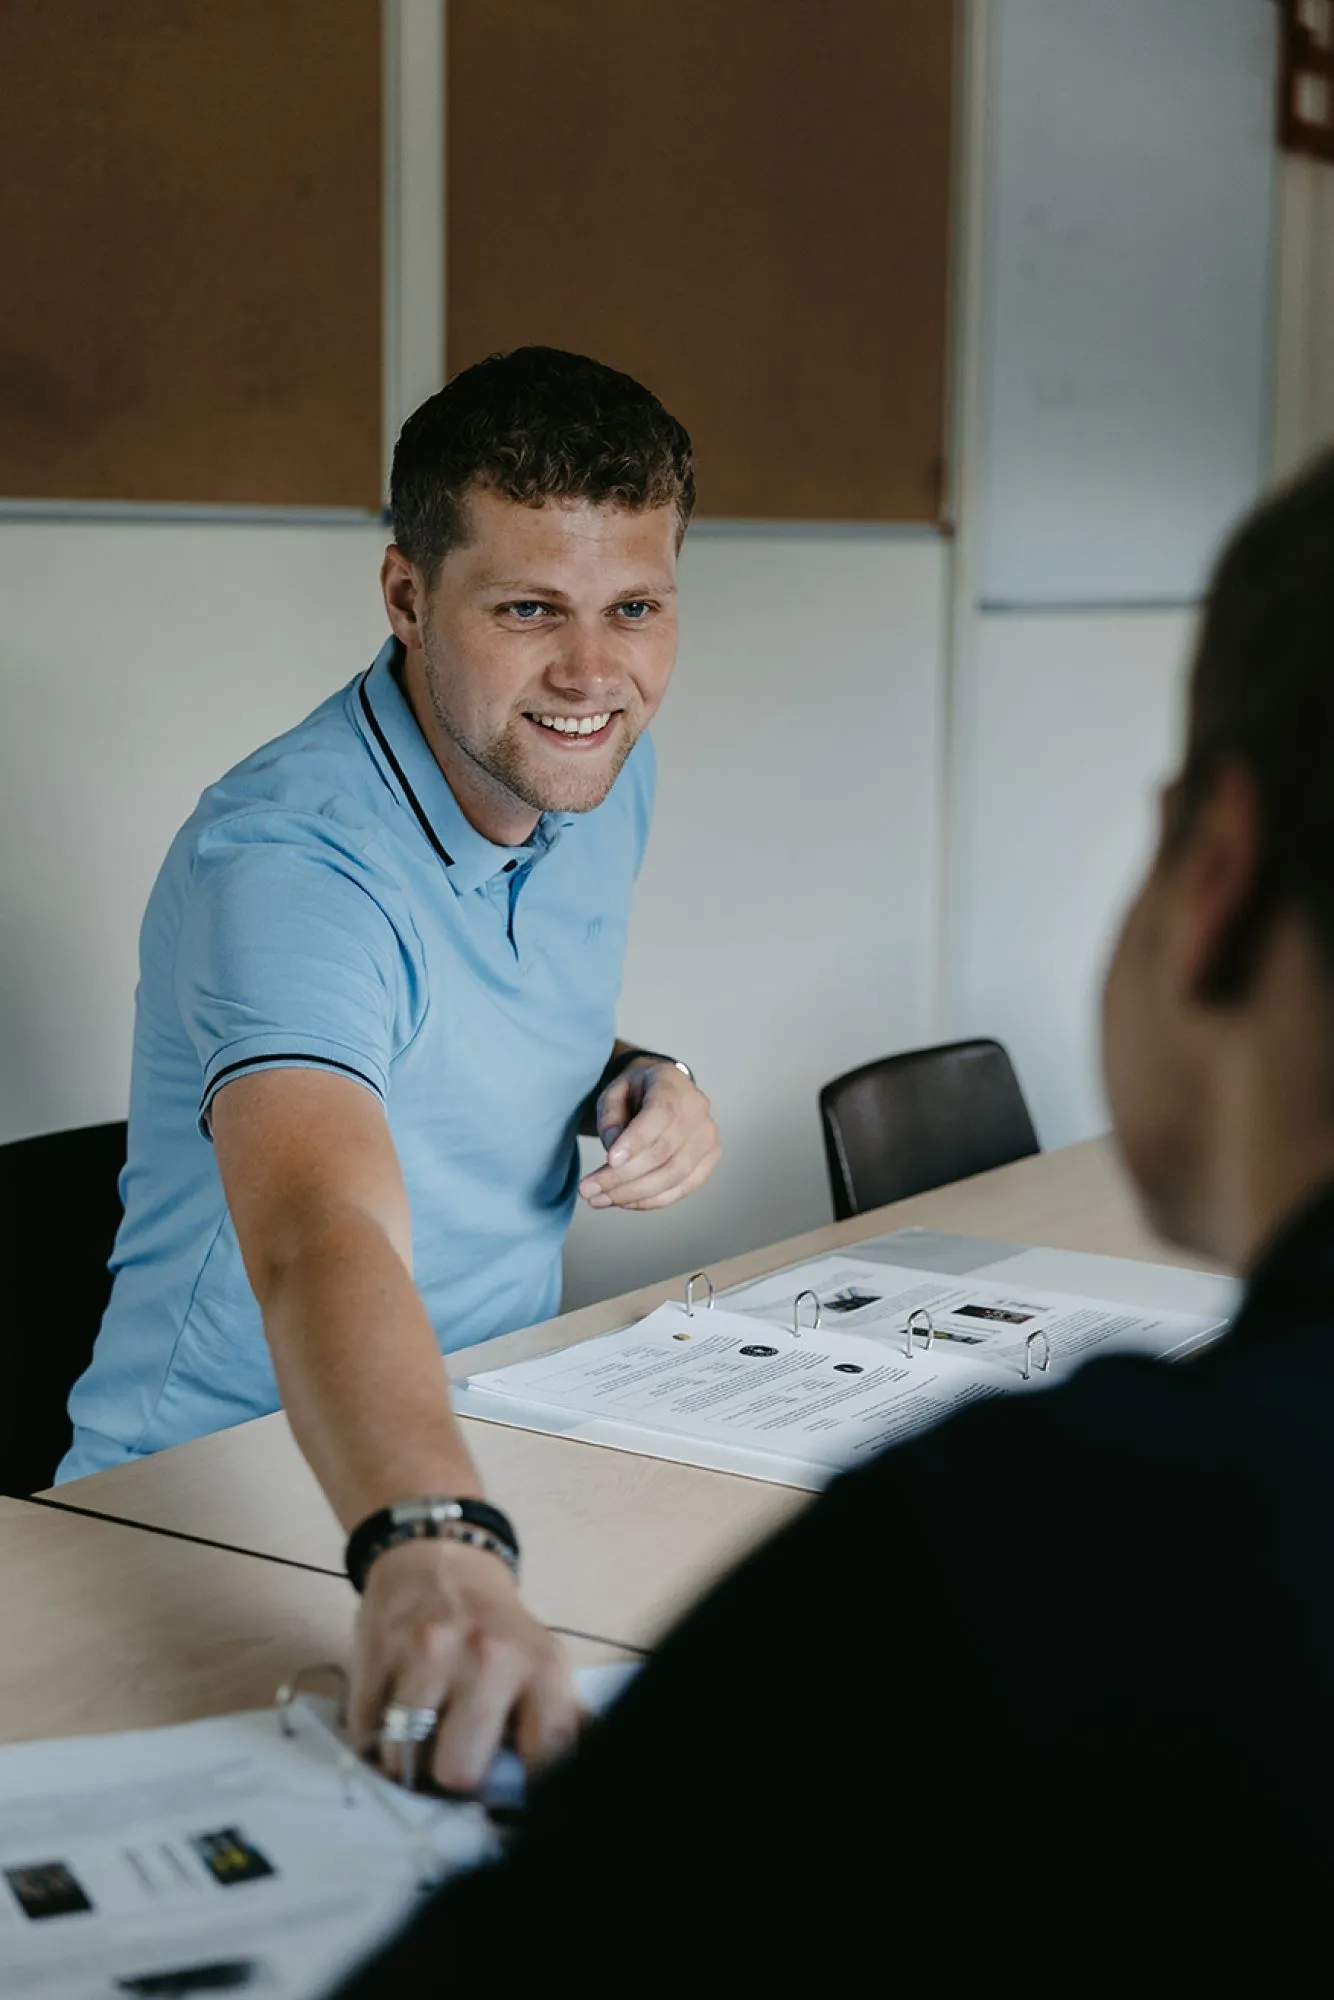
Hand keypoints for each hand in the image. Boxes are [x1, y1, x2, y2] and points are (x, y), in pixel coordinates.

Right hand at [348, 1536, 581, 1791]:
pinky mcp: (379, 1650)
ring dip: (406, 1758)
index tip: (509, 1797)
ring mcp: (428, 1654)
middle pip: (459, 1772)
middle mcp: (488, 1659)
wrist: (437, 1556)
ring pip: (404, 1757)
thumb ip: (558, 1720)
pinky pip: (365, 1730)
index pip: (545, 1756)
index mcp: (541, 1667)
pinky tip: (391, 1710)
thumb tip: (580, 1780)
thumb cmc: (495, 1625)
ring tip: (420, 1735)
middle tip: (454, 1757)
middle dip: (452, 1777)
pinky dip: (373, 1733)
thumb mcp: (541, 1661)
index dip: (526, 1792)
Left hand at [579, 1057, 720, 1211]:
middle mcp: (697, 1109)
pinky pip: (684, 1187)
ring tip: (600, 1200)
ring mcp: (707, 1136)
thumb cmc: (636, 1091)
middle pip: (663, 1152)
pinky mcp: (709, 1158)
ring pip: (674, 1175)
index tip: (609, 1160)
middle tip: (588, 1190)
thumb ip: (611, 1117)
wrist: (664, 1090)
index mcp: (672, 1084)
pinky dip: (653, 1200)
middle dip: (622, 1177)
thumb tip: (614, 1152)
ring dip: (634, 1194)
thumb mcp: (613, 1092)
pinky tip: (626, 1202)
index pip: (660, 1114)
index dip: (636, 1140)